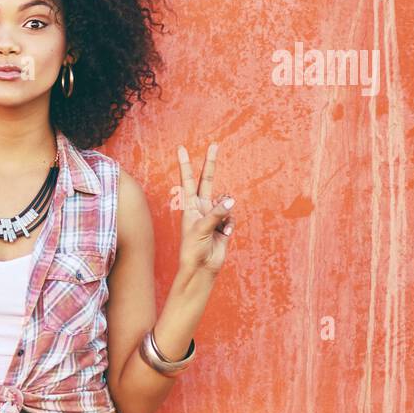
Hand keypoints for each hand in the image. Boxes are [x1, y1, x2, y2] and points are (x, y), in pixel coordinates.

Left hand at [176, 142, 235, 276]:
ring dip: (226, 213)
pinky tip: (224, 234)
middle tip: (214, 145)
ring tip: (219, 228)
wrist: (201, 267)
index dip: (185, 165)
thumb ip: (216, 212)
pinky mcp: (224, 224)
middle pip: (208, 181)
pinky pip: (232, 217)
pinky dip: (230, 224)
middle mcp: (201, 207)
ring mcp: (213, 215)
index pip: (188, 181)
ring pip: (226, 203)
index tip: (181, 148)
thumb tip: (231, 199)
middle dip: (211, 164)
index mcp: (189, 206)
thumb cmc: (193, 249)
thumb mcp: (202, 228)